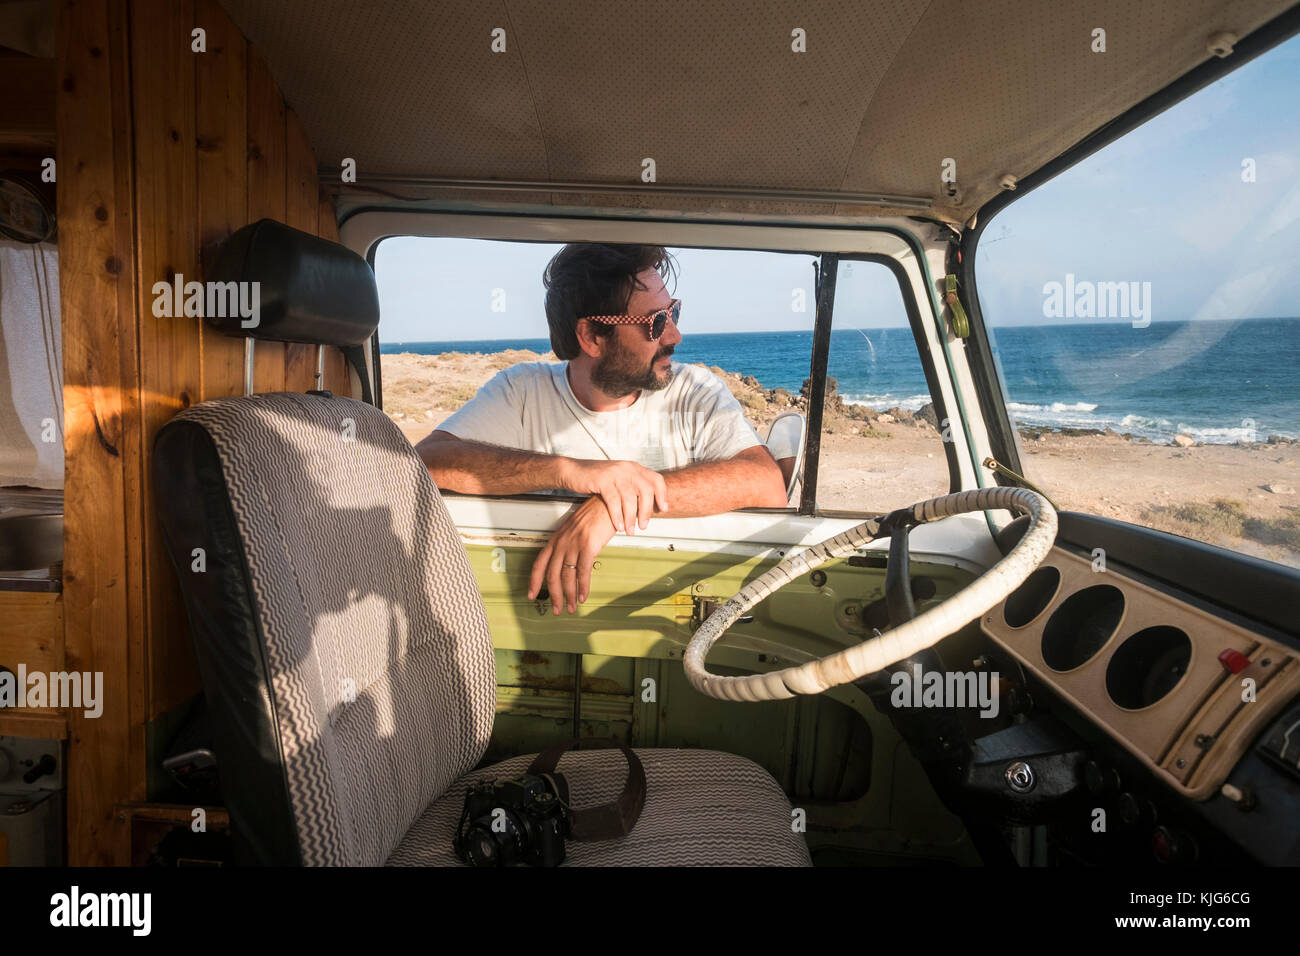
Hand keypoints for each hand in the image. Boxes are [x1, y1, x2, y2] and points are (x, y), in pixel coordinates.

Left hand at [527, 497, 616, 614]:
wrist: (608, 502)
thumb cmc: (595, 514)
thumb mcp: (576, 529)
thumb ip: (570, 545)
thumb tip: (569, 563)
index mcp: (556, 539)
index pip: (539, 564)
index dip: (534, 581)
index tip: (532, 594)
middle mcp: (561, 542)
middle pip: (552, 575)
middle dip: (554, 595)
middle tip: (556, 609)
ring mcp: (573, 544)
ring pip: (567, 577)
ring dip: (569, 595)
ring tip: (572, 607)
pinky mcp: (588, 546)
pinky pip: (582, 572)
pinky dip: (583, 587)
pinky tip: (583, 596)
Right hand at [560, 459, 667, 534]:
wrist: (573, 471)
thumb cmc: (596, 479)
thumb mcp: (618, 479)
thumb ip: (632, 488)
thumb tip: (647, 506)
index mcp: (633, 468)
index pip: (656, 479)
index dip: (662, 495)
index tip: (663, 510)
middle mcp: (627, 468)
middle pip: (646, 491)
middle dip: (646, 511)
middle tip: (644, 526)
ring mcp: (615, 473)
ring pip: (630, 498)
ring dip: (631, 517)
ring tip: (630, 530)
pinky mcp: (602, 480)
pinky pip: (614, 501)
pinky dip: (617, 516)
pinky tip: (618, 526)